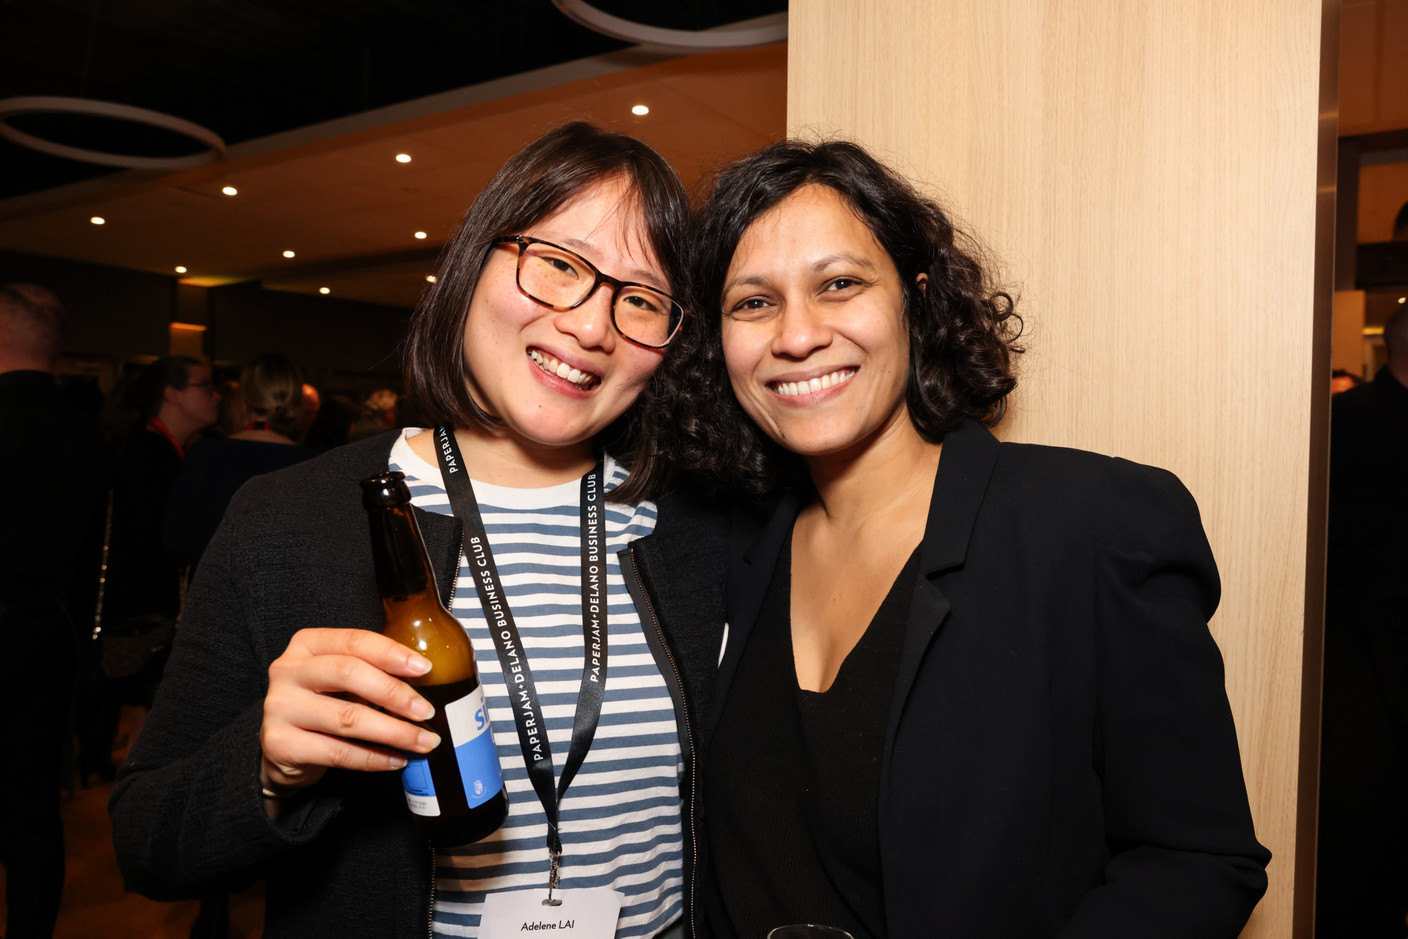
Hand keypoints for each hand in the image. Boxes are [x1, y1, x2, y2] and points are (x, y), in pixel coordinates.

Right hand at [260, 628, 439, 795]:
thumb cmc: (322, 704)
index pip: (355, 641)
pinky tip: (397, 760)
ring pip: (348, 718)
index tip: (425, 669)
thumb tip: (424, 682)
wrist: (282, 748)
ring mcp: (280, 708)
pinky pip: (338, 753)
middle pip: (349, 674)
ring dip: (394, 732)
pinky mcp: (281, 744)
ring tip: (422, 741)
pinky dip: (374, 758)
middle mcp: (288, 671)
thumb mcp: (341, 679)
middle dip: (395, 694)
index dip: (393, 654)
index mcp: (307, 644)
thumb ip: (372, 672)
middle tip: (427, 712)